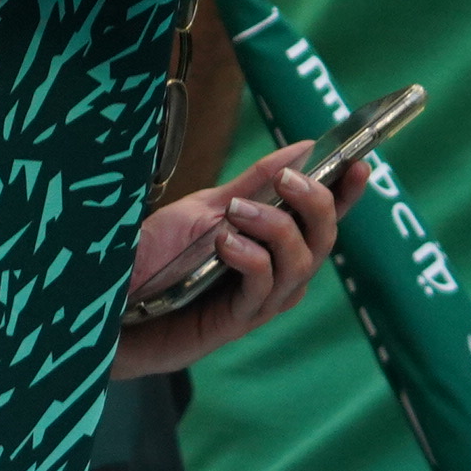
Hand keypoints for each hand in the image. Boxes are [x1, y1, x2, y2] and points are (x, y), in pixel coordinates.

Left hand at [118, 145, 341, 373]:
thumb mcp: (206, 208)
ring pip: (299, 265)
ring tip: (238, 211)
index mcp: (274, 243)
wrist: (111, 299)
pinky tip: (225, 242)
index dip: (347, 194)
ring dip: (275, 229)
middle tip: (288, 179)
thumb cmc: (160, 255)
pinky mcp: (234, 322)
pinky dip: (250, 259)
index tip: (359, 164)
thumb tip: (302, 147)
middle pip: (322, 240)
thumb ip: (253, 184)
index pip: (324, 218)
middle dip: (314, 204)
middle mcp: (277, 273)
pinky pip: (262, 290)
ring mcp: (259, 301)